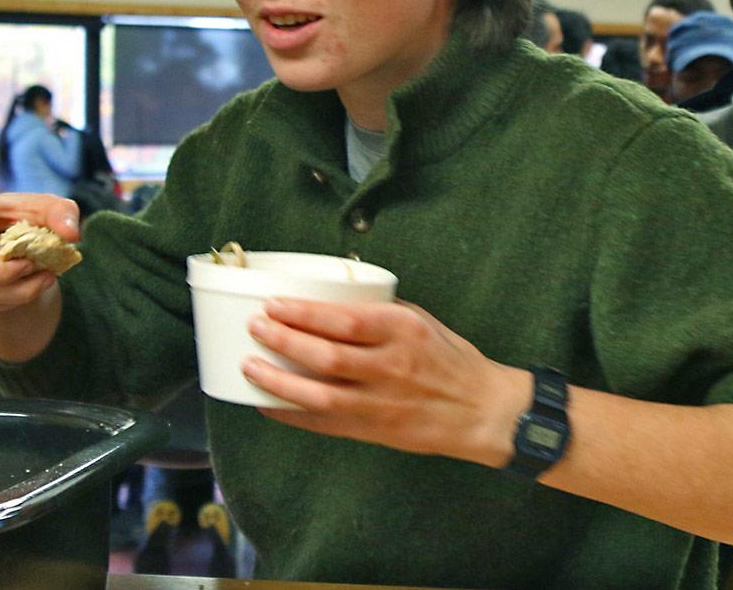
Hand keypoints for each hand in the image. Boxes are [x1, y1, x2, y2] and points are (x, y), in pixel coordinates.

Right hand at [0, 193, 77, 314]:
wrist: (11, 234)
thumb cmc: (31, 218)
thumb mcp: (53, 209)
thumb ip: (64, 213)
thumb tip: (70, 234)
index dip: (4, 273)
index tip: (32, 264)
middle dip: (17, 290)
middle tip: (45, 277)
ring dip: (13, 298)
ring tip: (36, 281)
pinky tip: (15, 288)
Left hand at [241, 298, 526, 466]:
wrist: (482, 411)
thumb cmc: (451, 360)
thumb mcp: (422, 321)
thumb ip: (379, 313)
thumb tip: (331, 301)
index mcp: (403, 331)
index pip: (344, 320)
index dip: (304, 312)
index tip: (274, 304)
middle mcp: (391, 367)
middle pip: (326, 355)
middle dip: (283, 340)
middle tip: (256, 327)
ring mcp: (381, 402)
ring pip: (319, 394)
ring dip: (279, 381)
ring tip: (250, 366)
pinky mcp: (375, 430)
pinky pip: (325, 424)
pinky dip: (292, 415)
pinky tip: (267, 404)